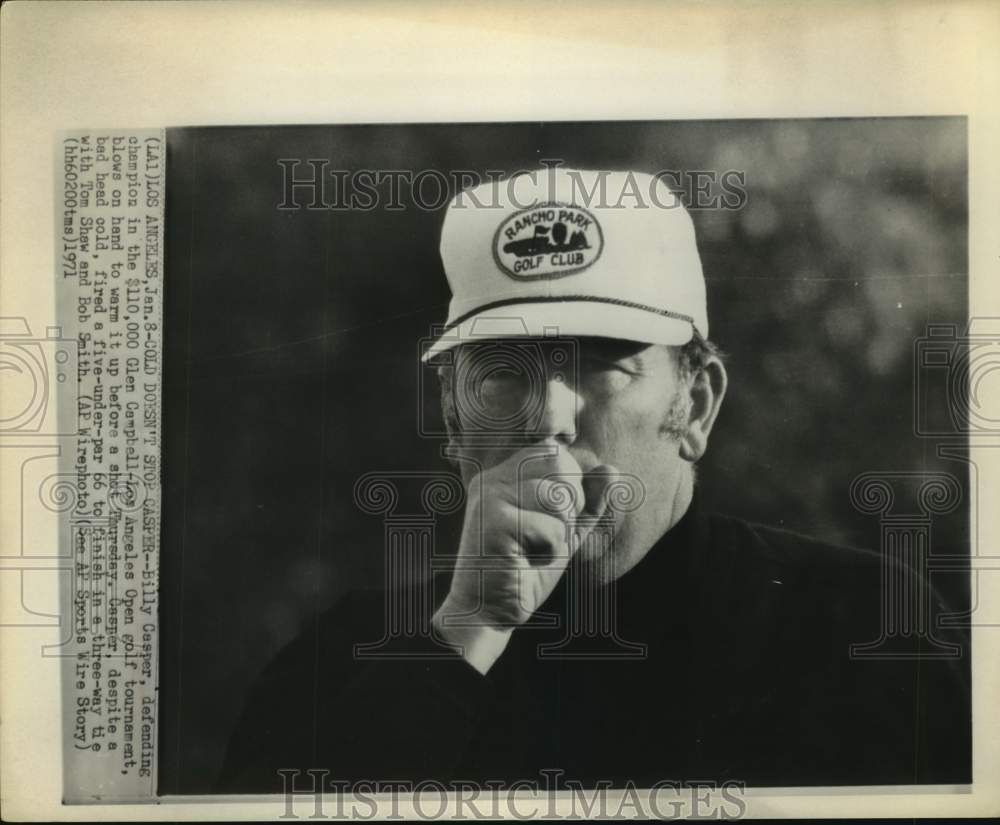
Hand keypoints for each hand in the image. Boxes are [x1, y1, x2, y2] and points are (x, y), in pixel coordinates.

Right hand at [433, 441, 617, 672]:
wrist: (490, 613)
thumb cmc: (526, 572)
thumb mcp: (564, 533)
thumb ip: (587, 503)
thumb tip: (612, 469)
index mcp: (505, 476)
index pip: (555, 453)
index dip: (570, 485)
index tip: (549, 519)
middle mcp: (493, 479)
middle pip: (559, 464)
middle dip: (568, 507)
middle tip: (544, 537)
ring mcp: (490, 498)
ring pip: (558, 497)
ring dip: (559, 533)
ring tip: (533, 550)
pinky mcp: (493, 522)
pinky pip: (551, 529)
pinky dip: (549, 552)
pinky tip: (524, 563)